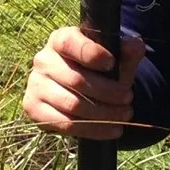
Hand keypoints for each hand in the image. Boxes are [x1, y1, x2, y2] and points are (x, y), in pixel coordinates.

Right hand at [21, 26, 142, 140]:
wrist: (80, 90)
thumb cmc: (99, 68)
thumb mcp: (115, 57)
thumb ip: (127, 50)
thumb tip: (135, 46)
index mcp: (60, 39)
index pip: (70, 43)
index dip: (92, 54)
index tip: (112, 64)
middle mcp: (43, 60)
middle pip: (76, 80)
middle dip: (109, 92)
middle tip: (128, 98)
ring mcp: (36, 85)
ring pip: (73, 105)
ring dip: (104, 113)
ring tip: (125, 114)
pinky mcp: (34, 108)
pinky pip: (65, 124)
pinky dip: (94, 130)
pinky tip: (112, 130)